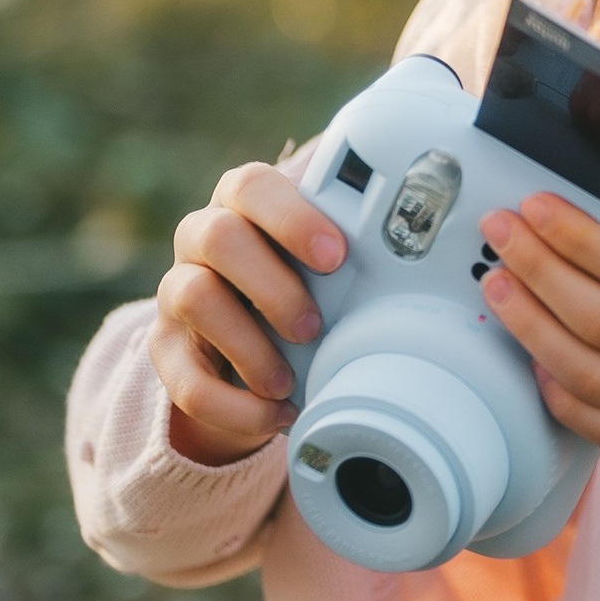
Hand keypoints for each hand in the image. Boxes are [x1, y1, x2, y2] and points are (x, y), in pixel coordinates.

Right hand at [149, 159, 343, 466]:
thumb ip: (356, 253)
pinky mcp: (165, 349)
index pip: (252, 186)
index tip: (336, 254)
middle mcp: (202, 238)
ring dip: (249, 344)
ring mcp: (176, 290)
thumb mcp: (326, 269)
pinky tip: (275, 414)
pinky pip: (182, 377)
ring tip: (289, 380)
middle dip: (271, 284)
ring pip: (192, 296)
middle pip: (217, 235)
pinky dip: (233, 404)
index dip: (291, 217)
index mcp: (246, 205)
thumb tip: (433, 256)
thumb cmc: (305, 290)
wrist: (249, 350)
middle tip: (313, 326)